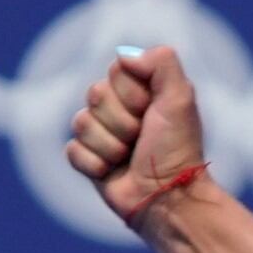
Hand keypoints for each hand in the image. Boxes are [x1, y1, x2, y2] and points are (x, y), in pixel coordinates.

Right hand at [66, 46, 208, 224]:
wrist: (169, 198)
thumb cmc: (177, 149)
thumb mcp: (181, 98)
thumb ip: (161, 62)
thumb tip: (124, 55)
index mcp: (139, 89)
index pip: (115, 71)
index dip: (132, 93)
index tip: (151, 112)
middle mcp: (118, 108)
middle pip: (95, 94)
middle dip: (122, 121)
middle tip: (141, 138)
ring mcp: (101, 134)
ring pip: (81, 122)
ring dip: (110, 145)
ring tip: (129, 157)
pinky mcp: (87, 160)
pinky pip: (72, 150)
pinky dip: (94, 164)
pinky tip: (112, 172)